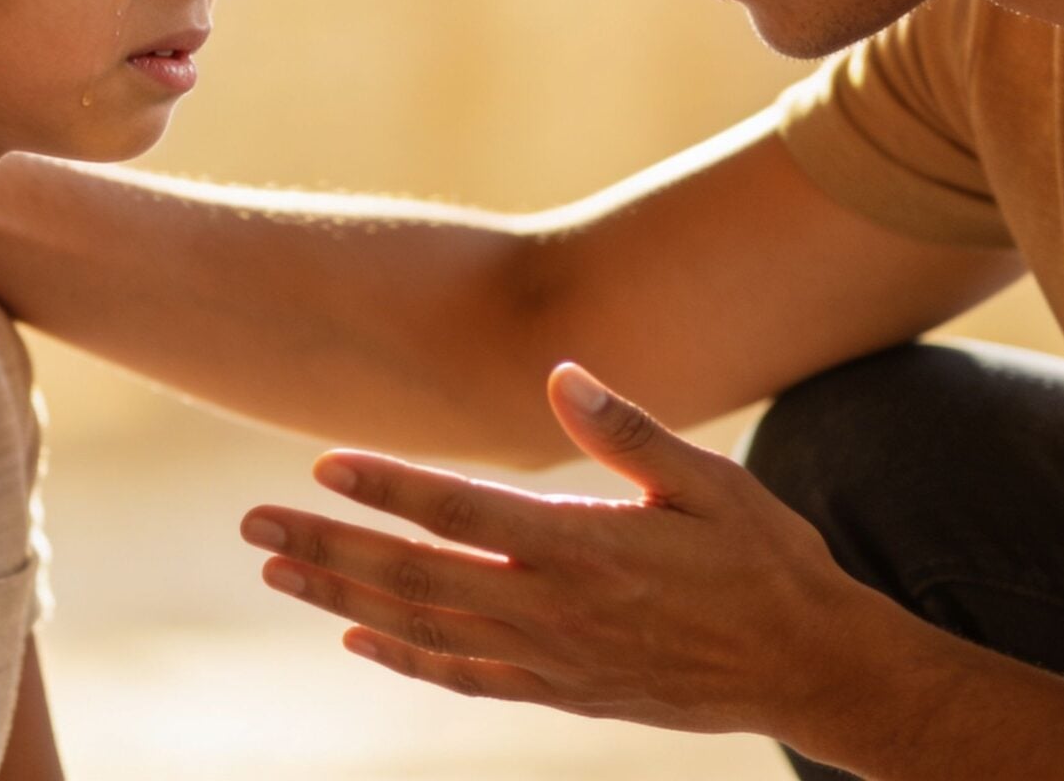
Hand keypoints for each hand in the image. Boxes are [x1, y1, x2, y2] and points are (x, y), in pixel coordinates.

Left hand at [239, 362, 876, 740]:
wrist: (809, 667)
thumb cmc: (765, 562)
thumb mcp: (709, 481)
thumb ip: (628, 431)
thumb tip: (561, 373)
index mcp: (585, 546)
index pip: (460, 512)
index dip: (385, 490)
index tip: (321, 467)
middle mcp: (553, 607)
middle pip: (416, 575)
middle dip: (328, 549)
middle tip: (254, 528)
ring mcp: (551, 657)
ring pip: (423, 628)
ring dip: (344, 600)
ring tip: (279, 575)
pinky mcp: (561, 690)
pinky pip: (463, 676)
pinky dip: (404, 658)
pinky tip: (357, 640)